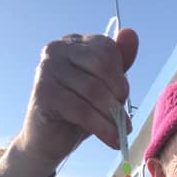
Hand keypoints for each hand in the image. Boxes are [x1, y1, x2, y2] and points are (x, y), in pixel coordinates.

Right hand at [0, 28, 138, 176]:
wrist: (46, 142)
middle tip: (123, 118)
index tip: (121, 98)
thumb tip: (132, 34)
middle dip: (117, 95)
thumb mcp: (102, 88)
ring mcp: (47, 70)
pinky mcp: (44, 93)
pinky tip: (113, 140)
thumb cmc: (76, 115)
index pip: (106, 48)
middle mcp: (56, 50)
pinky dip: (102, 128)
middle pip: (102, 66)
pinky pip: (83, 110)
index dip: (119, 76)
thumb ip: (117, 64)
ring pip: (93, 91)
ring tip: (121, 132)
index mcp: (71, 44)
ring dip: (113, 116)